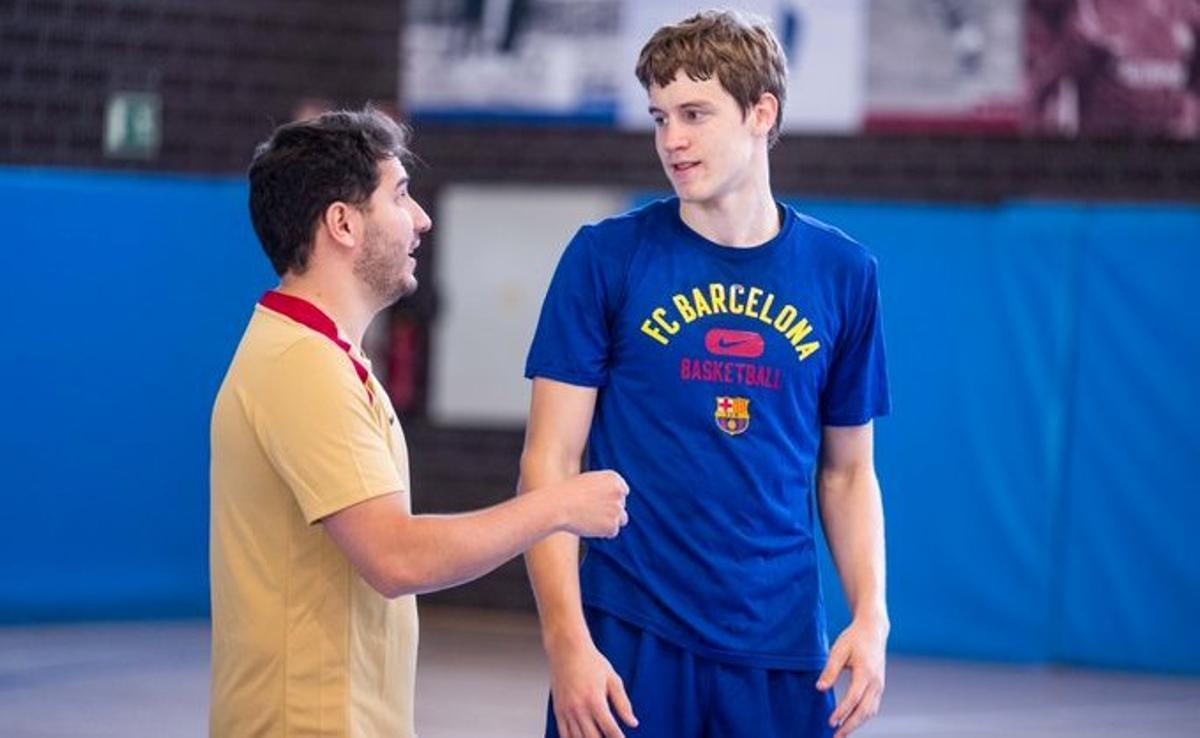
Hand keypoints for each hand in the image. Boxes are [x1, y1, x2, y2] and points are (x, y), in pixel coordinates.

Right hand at [548, 638, 637, 737]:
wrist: (567, 649)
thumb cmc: (590, 661)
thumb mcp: (613, 679)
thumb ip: (623, 703)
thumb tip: (632, 722)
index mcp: (595, 701)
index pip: (610, 729)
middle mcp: (579, 709)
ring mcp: (567, 711)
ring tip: (598, 737)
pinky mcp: (558, 711)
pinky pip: (563, 734)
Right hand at [558, 470, 629, 538]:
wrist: (558, 506)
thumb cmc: (567, 493)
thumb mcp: (587, 482)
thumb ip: (603, 489)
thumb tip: (611, 502)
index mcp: (614, 478)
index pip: (622, 491)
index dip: (610, 498)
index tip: (599, 503)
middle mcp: (619, 493)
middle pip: (621, 506)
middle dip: (609, 510)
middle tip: (590, 512)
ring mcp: (617, 510)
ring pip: (621, 519)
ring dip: (609, 521)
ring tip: (590, 520)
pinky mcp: (612, 526)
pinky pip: (612, 532)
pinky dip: (602, 532)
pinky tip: (588, 526)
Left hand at [816, 615, 887, 737]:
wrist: (873, 630)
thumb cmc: (853, 639)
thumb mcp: (838, 650)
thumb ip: (830, 670)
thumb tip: (820, 689)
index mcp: (866, 672)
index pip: (854, 698)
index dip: (842, 712)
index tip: (831, 722)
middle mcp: (876, 682)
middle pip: (865, 711)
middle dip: (850, 726)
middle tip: (836, 737)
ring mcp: (879, 685)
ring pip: (870, 712)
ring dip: (857, 724)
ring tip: (841, 733)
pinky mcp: (879, 687)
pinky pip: (872, 707)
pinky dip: (862, 718)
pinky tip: (850, 722)